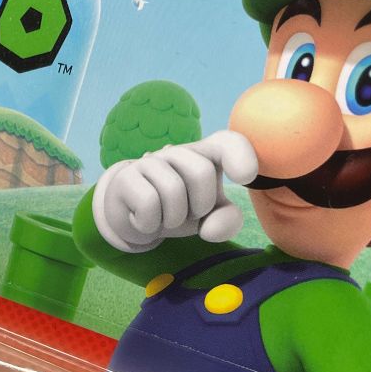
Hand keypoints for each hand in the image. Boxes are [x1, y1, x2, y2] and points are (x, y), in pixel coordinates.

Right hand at [92, 131, 258, 253]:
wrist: (132, 216)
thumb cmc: (179, 210)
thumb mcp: (209, 218)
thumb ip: (225, 221)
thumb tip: (210, 229)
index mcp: (207, 155)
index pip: (228, 142)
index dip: (240, 156)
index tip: (245, 178)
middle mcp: (179, 152)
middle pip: (201, 172)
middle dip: (199, 205)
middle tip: (188, 213)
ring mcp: (149, 161)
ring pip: (172, 190)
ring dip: (173, 218)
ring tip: (165, 218)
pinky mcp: (125, 177)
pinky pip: (148, 203)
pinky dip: (149, 223)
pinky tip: (144, 220)